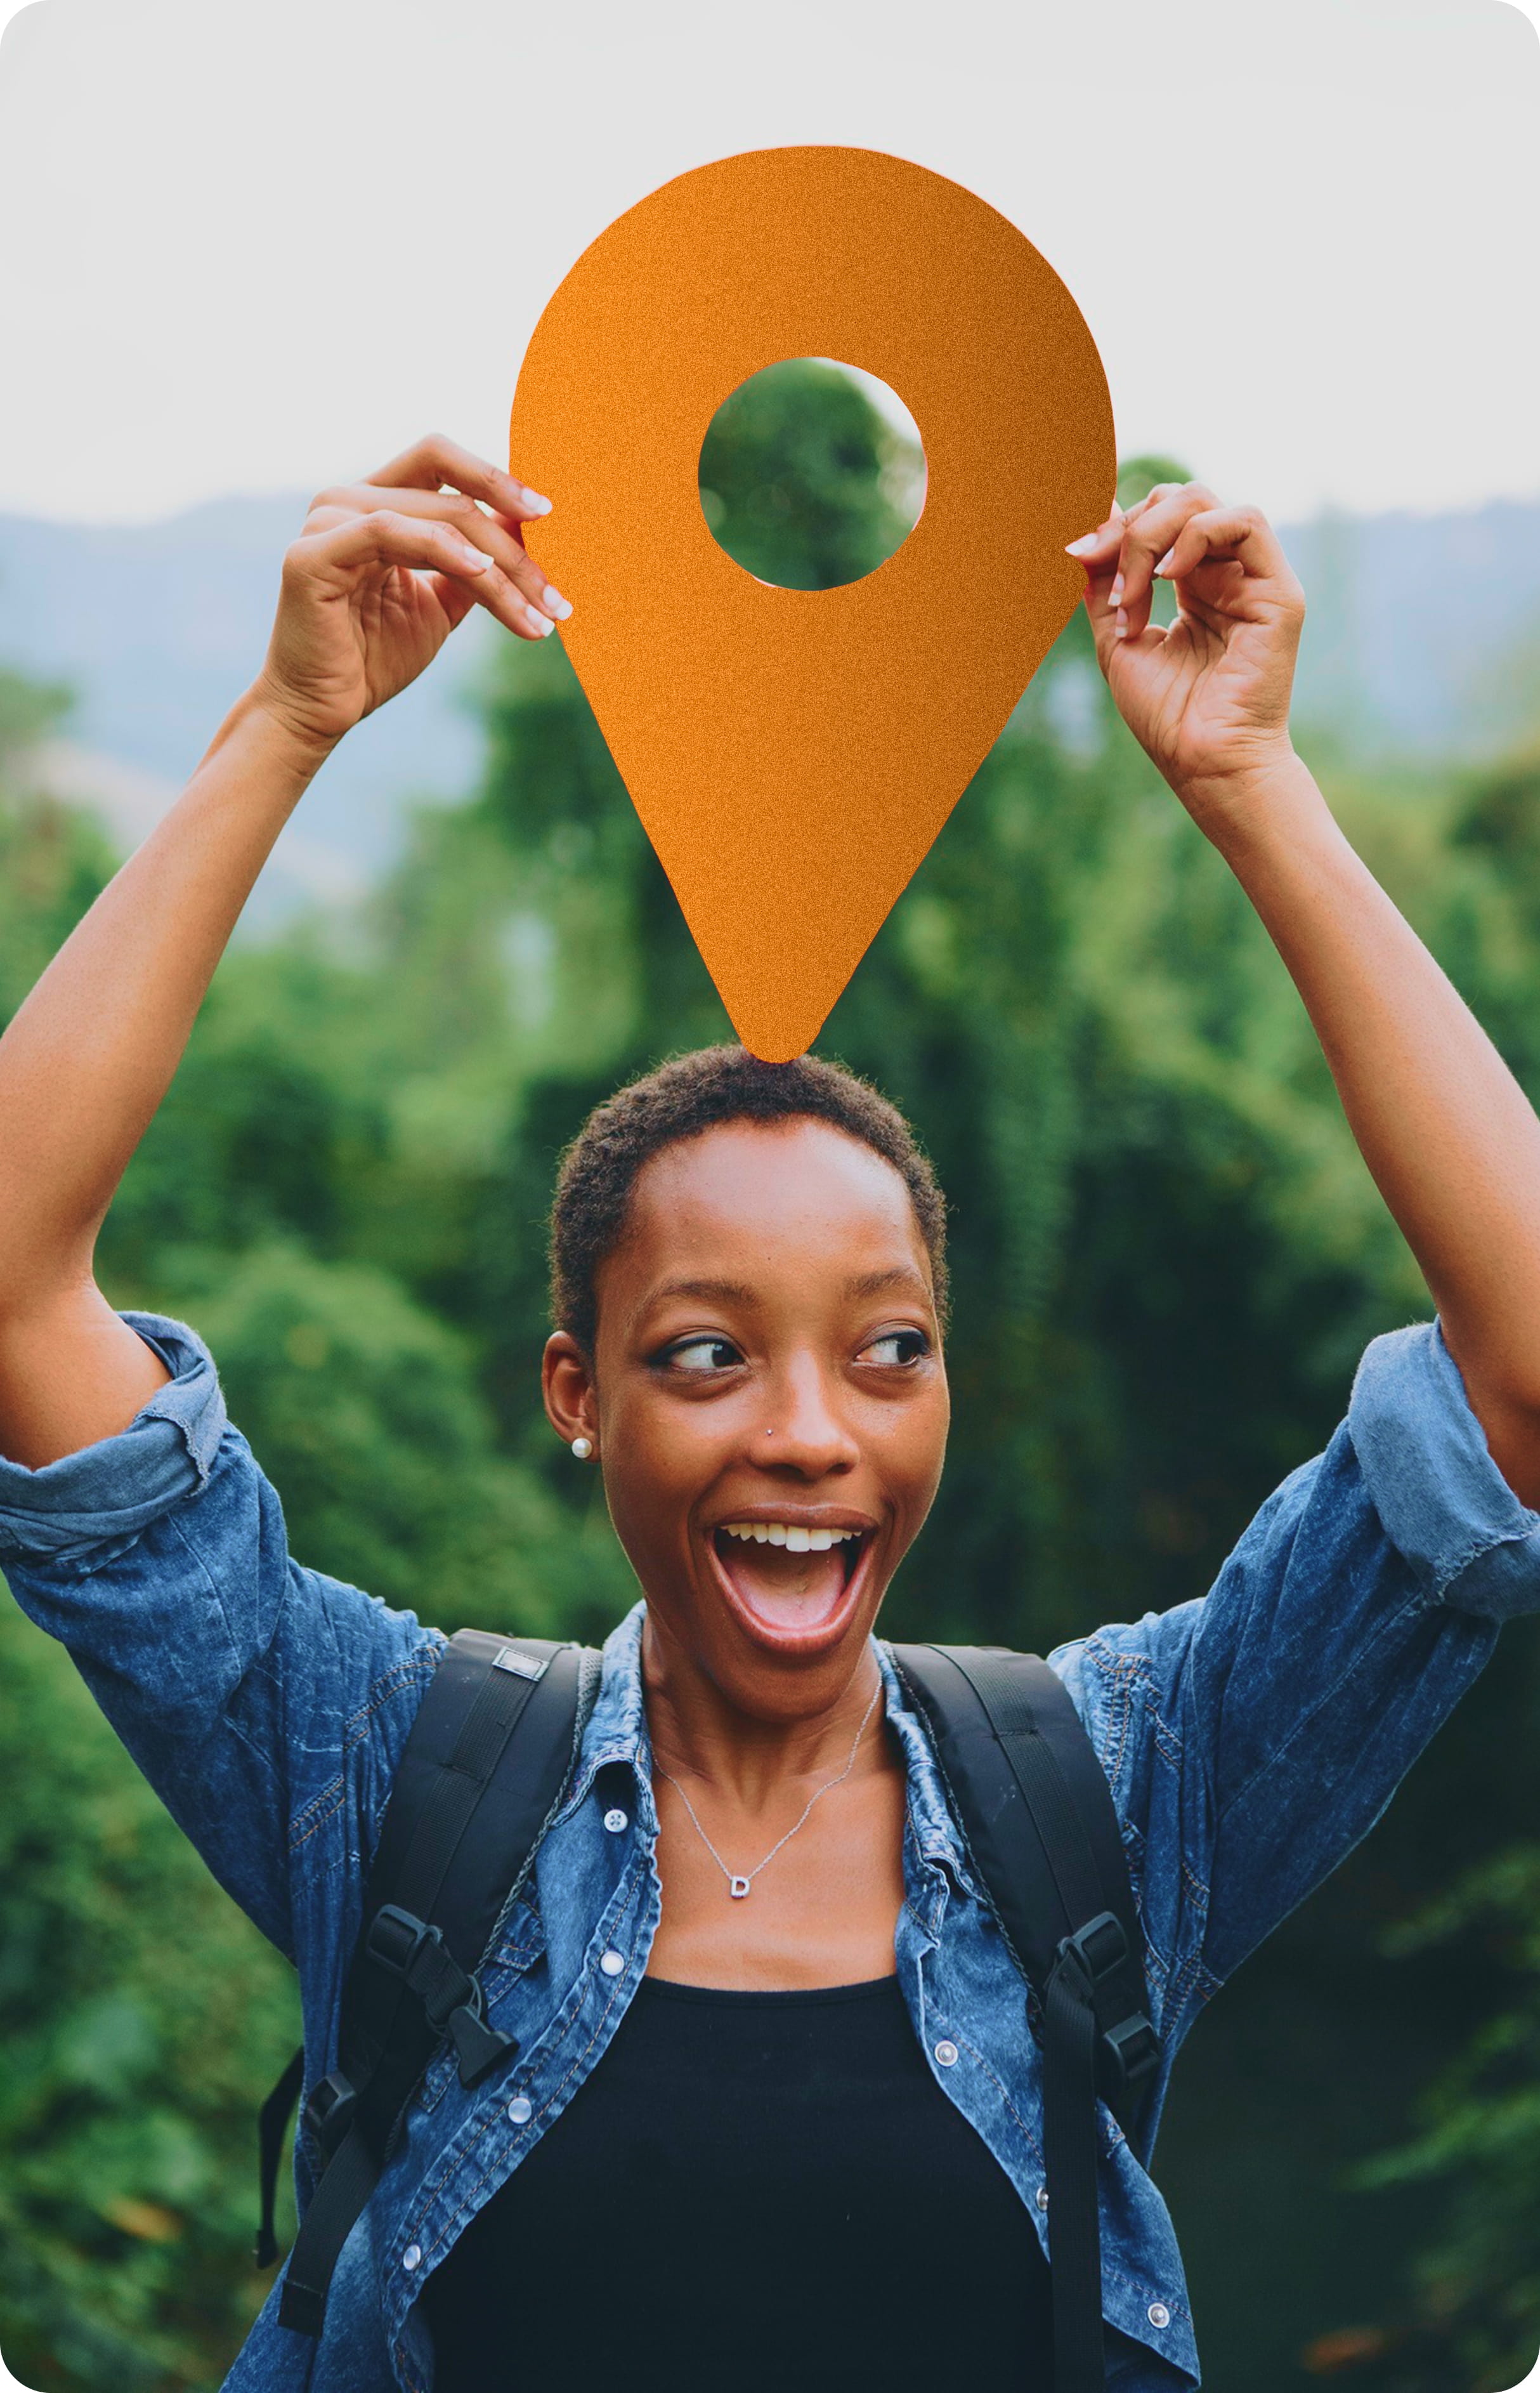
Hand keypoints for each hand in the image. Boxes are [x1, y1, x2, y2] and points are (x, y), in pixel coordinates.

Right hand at [251, 434, 570, 756]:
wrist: (322, 711)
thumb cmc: (376, 657)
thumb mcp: (443, 602)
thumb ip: (477, 562)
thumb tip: (526, 520)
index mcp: (375, 502)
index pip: (442, 461)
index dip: (497, 479)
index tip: (549, 515)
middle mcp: (346, 499)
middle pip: (453, 495)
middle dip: (514, 549)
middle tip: (556, 598)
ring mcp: (326, 521)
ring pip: (437, 519)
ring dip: (497, 566)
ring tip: (537, 613)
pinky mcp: (312, 554)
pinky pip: (391, 532)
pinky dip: (443, 550)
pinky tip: (482, 576)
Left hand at [1067, 483, 1306, 830]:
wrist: (1203, 762)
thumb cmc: (1166, 716)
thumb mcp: (1117, 640)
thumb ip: (1104, 583)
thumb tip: (1087, 522)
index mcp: (1194, 584)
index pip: (1156, 519)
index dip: (1114, 525)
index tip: (1075, 555)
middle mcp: (1225, 574)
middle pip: (1176, 499)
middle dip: (1128, 528)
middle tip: (1103, 574)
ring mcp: (1253, 579)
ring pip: (1203, 501)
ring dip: (1152, 536)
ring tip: (1135, 591)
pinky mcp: (1278, 591)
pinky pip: (1245, 522)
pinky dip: (1196, 535)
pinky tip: (1169, 577)